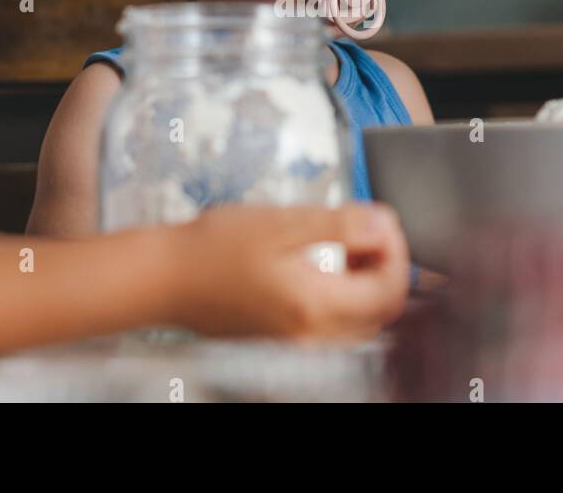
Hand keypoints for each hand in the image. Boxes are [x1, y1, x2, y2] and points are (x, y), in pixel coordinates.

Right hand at [164, 203, 409, 338]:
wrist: (165, 280)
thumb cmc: (214, 248)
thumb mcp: (281, 223)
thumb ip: (340, 225)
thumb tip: (383, 224)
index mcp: (316, 305)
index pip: (389, 289)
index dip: (397, 251)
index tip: (382, 219)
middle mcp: (313, 335)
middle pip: (382, 311)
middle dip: (389, 267)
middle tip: (373, 229)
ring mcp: (300, 343)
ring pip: (363, 321)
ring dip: (370, 282)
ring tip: (353, 242)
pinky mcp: (287, 340)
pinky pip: (337, 325)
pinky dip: (347, 296)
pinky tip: (330, 264)